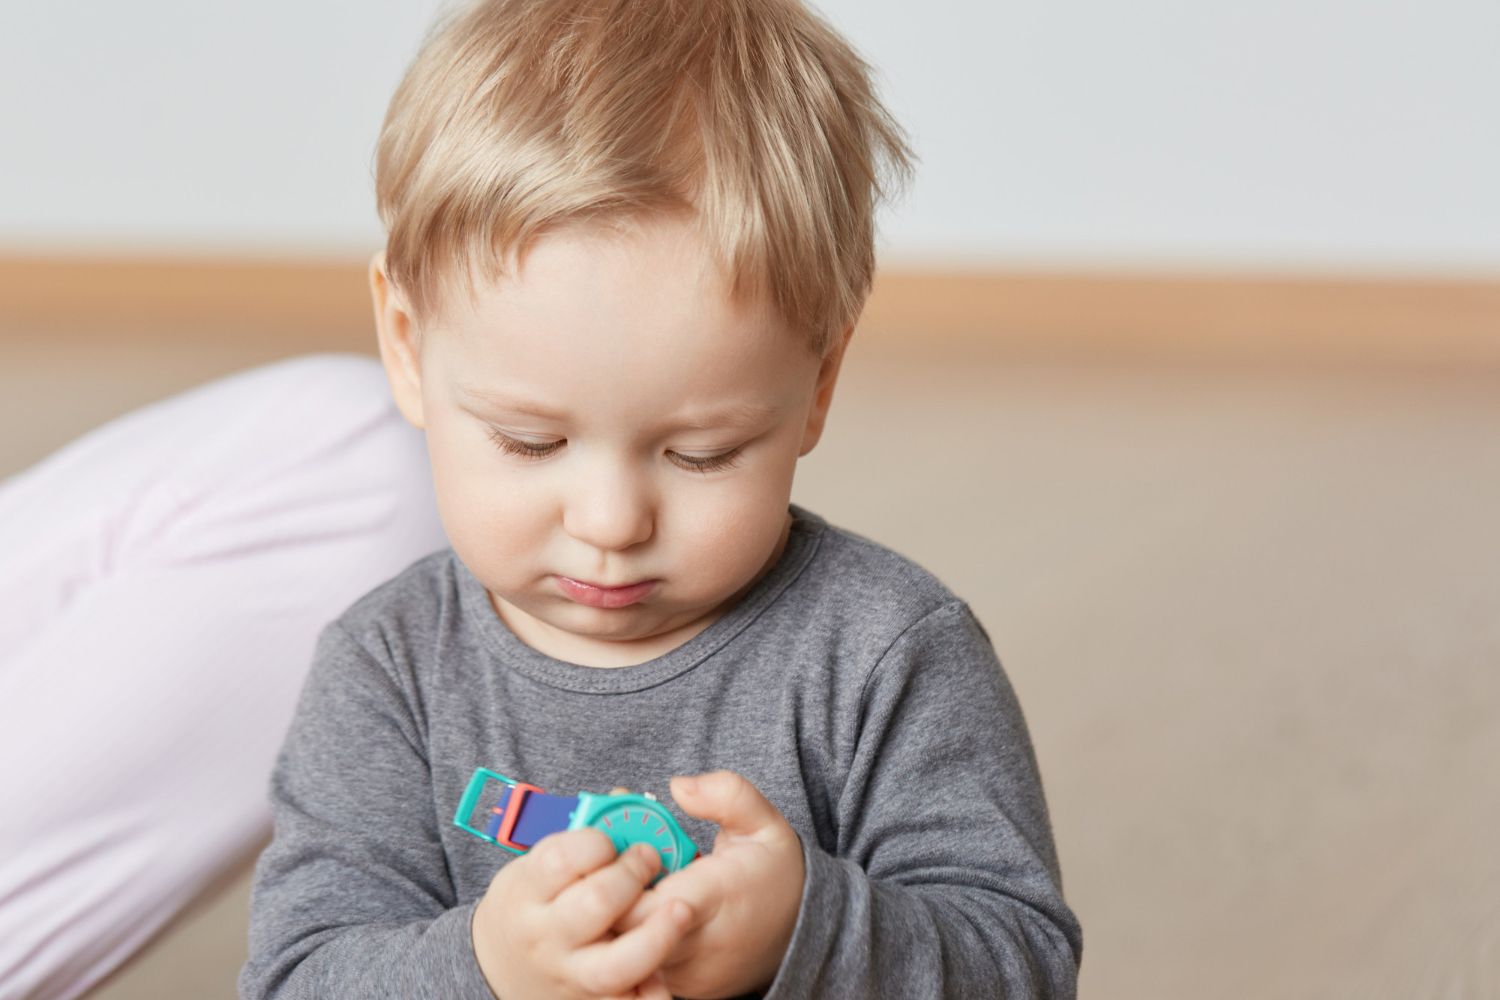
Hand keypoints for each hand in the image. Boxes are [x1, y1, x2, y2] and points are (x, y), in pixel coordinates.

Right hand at [471, 828, 695, 999]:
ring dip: (655, 934)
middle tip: (650, 858)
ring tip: (679, 907)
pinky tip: (666, 976)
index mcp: (527, 890)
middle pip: (595, 904)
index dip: (596, 841)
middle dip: (632, 875)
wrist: (501, 965)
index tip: (612, 836)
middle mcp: (545, 935)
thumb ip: (580, 836)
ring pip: (616, 963)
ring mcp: (569, 972)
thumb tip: (624, 802)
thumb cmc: (533, 899)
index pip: (559, 859)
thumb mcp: (538, 862)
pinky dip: (650, 992)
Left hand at [616, 772, 804, 998]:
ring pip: (624, 952)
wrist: (804, 935)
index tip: (624, 849)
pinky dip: (626, 938)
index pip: (646, 903)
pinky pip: (635, 967)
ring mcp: (686, 973)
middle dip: (606, 895)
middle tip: (607, 865)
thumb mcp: (764, 822)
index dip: (621, 877)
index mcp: (718, 897)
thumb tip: (678, 787)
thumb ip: (726, 795)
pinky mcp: (679, 987)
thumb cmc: (777, 875)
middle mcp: (699, 944)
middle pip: (625, 930)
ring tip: (618, 885)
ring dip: (613, 918)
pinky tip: (633, 909)